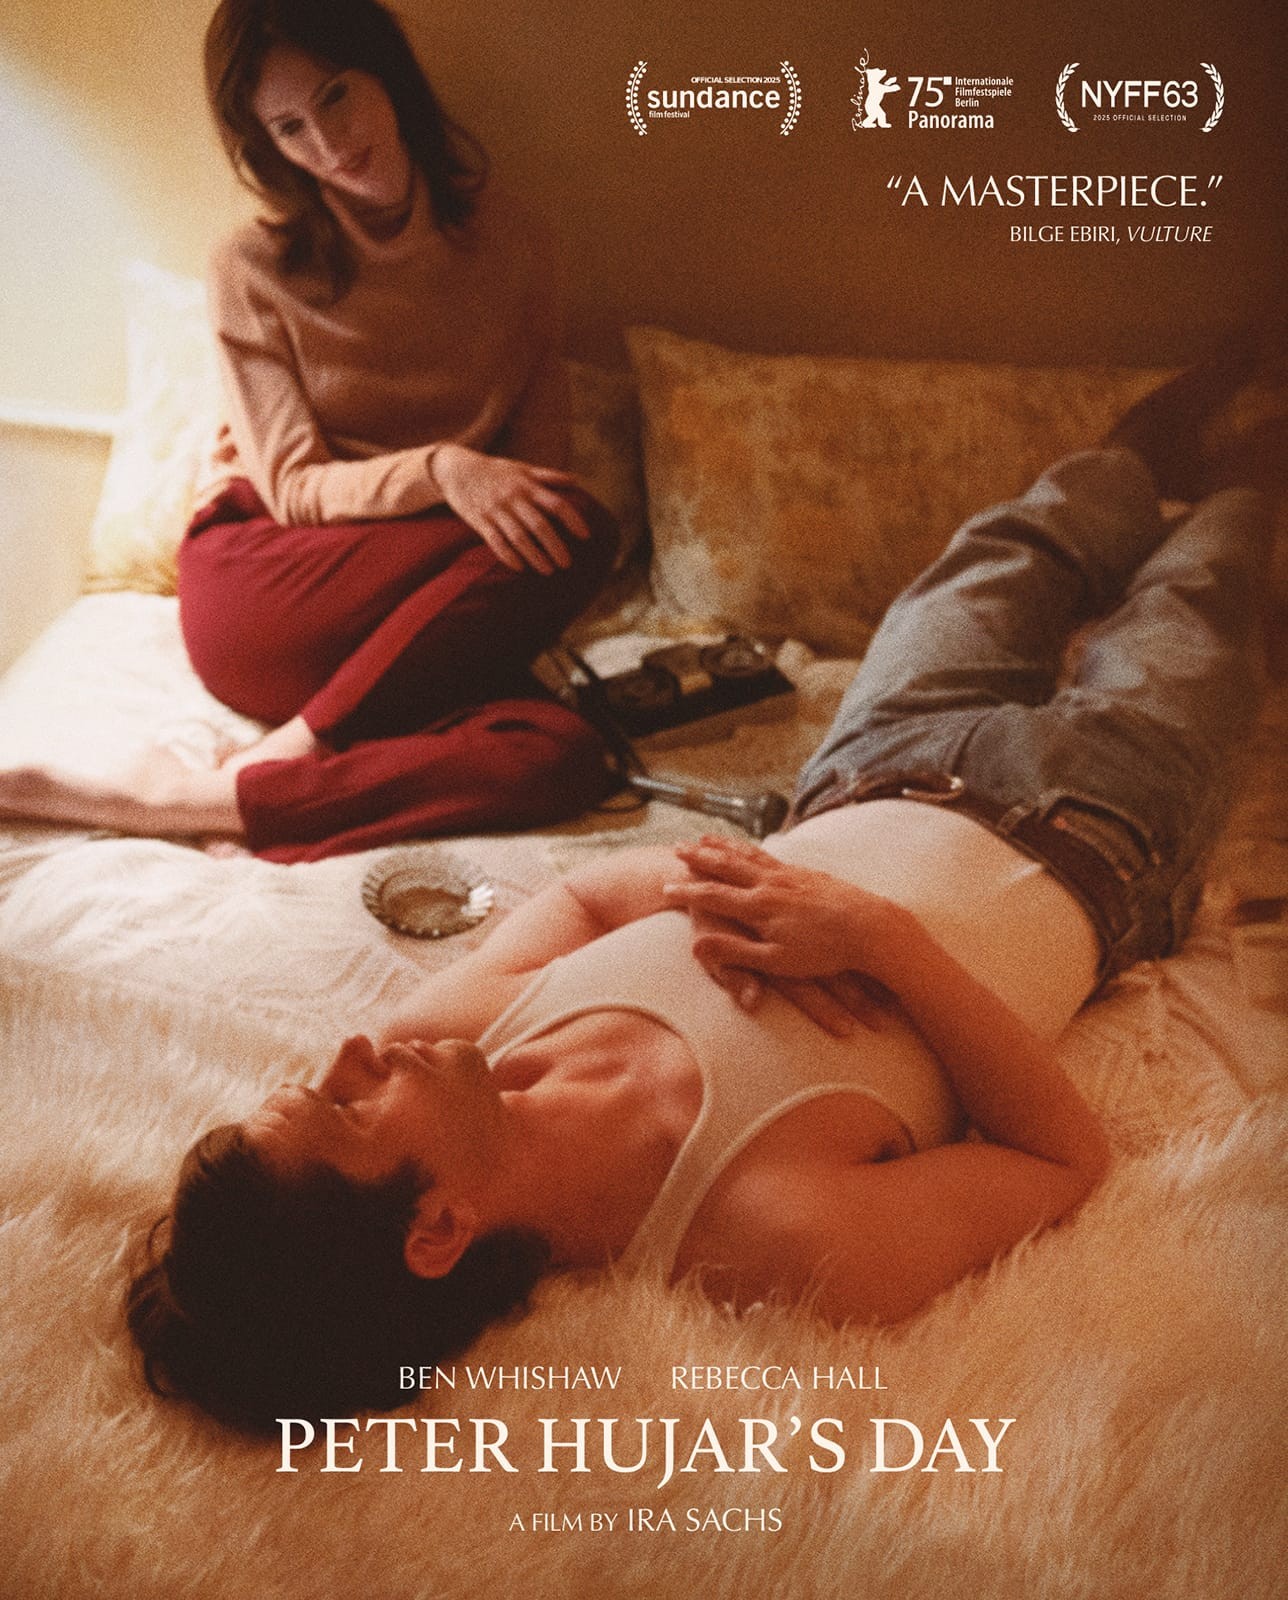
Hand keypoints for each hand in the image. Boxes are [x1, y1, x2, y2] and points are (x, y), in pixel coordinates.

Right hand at [433, 443, 590, 574]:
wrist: (455, 468)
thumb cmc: (494, 470)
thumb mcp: (521, 468)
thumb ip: (548, 476)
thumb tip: (576, 481)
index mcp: (527, 485)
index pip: (556, 503)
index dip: (573, 520)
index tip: (586, 536)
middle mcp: (513, 498)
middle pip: (539, 525)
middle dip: (555, 546)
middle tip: (567, 564)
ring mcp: (496, 510)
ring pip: (519, 537)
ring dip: (535, 555)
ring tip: (548, 571)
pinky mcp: (479, 521)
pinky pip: (495, 541)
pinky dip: (507, 555)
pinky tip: (519, 568)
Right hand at [667, 839, 893, 1036]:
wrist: (872, 927)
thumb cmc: (825, 951)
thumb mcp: (776, 961)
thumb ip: (736, 954)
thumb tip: (697, 947)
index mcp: (759, 907)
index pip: (713, 894)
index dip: (687, 890)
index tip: (664, 885)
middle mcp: (771, 885)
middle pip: (728, 866)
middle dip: (700, 857)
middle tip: (677, 848)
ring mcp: (790, 876)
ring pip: (748, 856)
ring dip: (723, 846)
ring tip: (705, 838)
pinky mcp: (807, 874)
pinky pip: (770, 856)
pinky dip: (751, 848)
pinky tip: (750, 848)